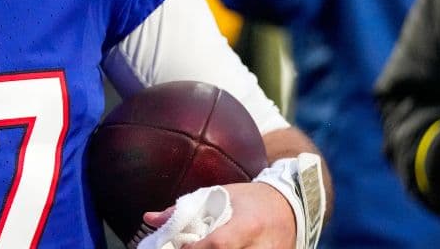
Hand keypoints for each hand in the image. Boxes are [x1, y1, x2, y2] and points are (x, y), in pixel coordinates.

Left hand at [142, 181, 294, 248]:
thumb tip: (149, 219)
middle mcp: (262, 247)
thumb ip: (184, 210)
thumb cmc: (249, 199)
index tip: (180, 246)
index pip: (218, 245)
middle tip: (186, 248)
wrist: (290, 207)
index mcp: (248, 225)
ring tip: (199, 247)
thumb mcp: (217, 196)